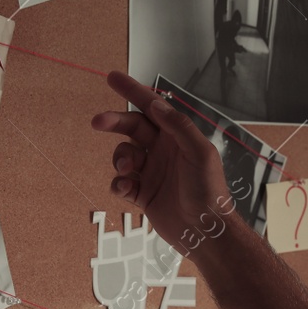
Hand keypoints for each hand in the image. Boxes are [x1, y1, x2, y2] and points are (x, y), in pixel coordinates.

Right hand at [91, 72, 234, 249]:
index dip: (133, 90)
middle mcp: (163, 151)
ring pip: (123, 155)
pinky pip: (121, 182)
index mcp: (177, 136)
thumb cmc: (209, 191)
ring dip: (119, 157)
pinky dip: (118, 183)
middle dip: (114, 122)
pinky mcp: (143, 194)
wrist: (205, 231)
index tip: (113, 77)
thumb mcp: (199, 152)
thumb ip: (178, 126)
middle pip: (132, 127)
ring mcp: (151, 172)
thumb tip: (157, 104)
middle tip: (98, 122)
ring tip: (127, 168)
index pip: (152, 107)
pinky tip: (125, 189)